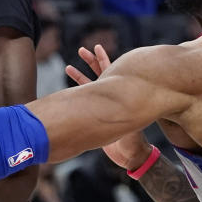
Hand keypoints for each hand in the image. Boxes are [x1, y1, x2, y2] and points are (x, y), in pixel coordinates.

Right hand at [66, 45, 152, 170]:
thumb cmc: (133, 141)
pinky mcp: (97, 115)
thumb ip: (125, 118)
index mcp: (120, 94)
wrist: (130, 154)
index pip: (111, 71)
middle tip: (82, 50)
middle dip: (91, 61)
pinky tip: (68, 89)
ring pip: (90, 85)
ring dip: (80, 75)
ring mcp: (104, 104)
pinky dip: (77, 92)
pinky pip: (85, 100)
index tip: (97, 47)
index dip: (104, 59)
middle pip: (100, 73)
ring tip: (68, 66)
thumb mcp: (131, 126)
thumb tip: (124, 109)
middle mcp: (112, 96)